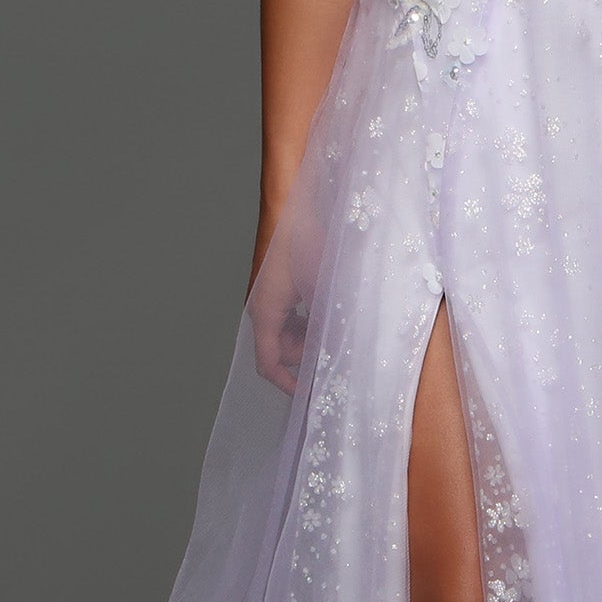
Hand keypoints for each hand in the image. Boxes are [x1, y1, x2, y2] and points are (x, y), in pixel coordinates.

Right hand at [248, 198, 321, 392]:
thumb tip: (338, 355)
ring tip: (335, 330)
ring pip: (285, 334)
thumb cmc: (312, 246)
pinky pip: (289, 316)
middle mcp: (263, 306)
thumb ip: (326, 327)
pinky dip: (306, 323)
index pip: (268, 363)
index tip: (309, 394)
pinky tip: (329, 313)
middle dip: (304, 357)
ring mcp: (270, 296)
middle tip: (334, 353)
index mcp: (267, 312)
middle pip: (278, 350)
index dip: (288, 384)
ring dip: (307, 339)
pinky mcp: (280, 286)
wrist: (302, 207)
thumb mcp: (325, 292)